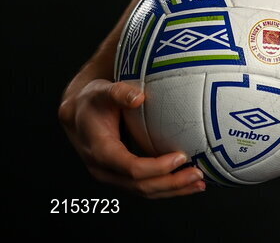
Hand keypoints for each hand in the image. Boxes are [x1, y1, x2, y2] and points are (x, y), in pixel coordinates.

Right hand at [59, 76, 205, 197]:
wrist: (78, 114)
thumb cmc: (93, 101)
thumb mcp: (103, 92)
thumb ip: (119, 92)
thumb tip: (139, 97)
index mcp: (101, 151)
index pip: (131, 167)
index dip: (157, 166)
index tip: (181, 157)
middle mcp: (105, 170)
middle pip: (140, 185)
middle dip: (171, 183)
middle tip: (198, 174)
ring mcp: (113, 176)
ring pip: (144, 191)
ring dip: (172, 189)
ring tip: (199, 183)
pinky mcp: (121, 176)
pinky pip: (145, 186)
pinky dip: (167, 186)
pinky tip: (187, 182)